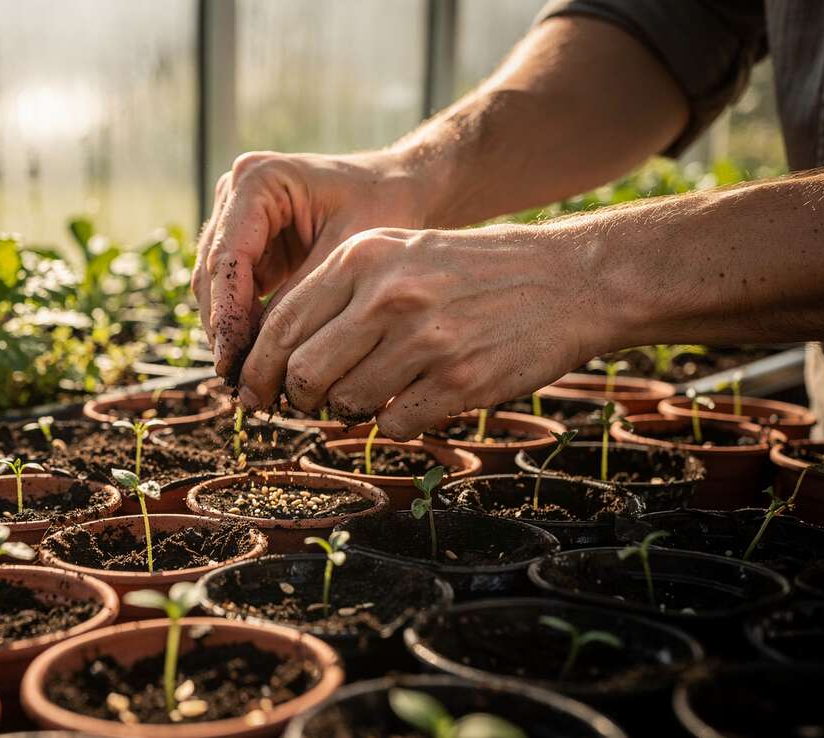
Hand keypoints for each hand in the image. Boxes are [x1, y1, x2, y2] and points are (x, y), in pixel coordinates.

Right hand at [192, 149, 429, 380]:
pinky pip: (236, 291)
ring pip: (216, 287)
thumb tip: (262, 356)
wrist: (405, 187)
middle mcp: (237, 193)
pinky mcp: (250, 244)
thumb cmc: (387, 206)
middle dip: (223, 329)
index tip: (230, 361)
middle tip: (238, 381)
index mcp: (257, 180)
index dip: (226, 314)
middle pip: (212, 273)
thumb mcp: (347, 255)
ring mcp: (239, 218)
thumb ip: (301, 298)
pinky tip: (260, 360)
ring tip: (249, 379)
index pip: (227, 258)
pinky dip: (245, 324)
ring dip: (230, 331)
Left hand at [235, 226, 605, 439]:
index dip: (258, 368)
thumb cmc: (472, 271)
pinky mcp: (459, 382)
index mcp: (363, 257)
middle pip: (303, 372)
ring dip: (351, 411)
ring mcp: (424, 340)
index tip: (254, 392)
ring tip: (379, 391)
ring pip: (345, 404)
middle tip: (313, 401)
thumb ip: (339, 295)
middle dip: (300, 397)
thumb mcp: (400, 253)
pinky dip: (395, 423)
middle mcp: (388, 295)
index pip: (280, 324)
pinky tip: (418, 398)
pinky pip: (393, 426)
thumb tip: (277, 359)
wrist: (569, 279)